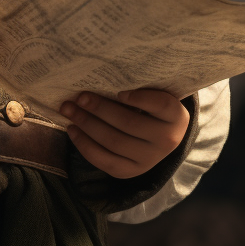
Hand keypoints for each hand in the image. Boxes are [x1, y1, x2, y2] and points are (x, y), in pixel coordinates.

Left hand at [60, 90, 189, 178]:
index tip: (119, 91)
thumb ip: (138, 85)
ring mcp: (149, 160)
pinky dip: (85, 145)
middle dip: (100, 108)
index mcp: (176, 117)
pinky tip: (72, 129)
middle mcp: (167, 141)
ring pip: (114, 142)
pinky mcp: (131, 172)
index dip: (140, 99)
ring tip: (68, 109)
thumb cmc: (149, 105)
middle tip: (79, 96)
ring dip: (87, 124)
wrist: (158, 136)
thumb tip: (100, 73)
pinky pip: (105, 161)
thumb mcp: (153, 93)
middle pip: (129, 123)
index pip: (162, 105)